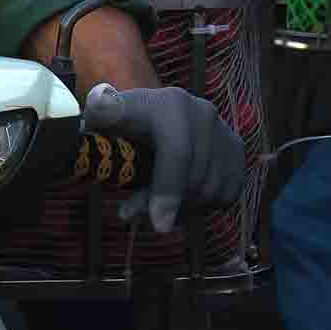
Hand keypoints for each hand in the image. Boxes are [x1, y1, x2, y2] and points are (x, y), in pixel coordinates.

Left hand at [81, 84, 243, 233]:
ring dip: (183, 210)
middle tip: (138, 218)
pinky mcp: (236, 150)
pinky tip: (178, 200)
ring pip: (212, 191)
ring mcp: (224, 130)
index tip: (157, 226)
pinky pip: (227, 194)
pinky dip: (203, 206)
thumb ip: (99, 118)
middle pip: (194, 179)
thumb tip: (93, 118)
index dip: (168, 191)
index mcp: (168, 103)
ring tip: (153, 207)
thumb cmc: (120, 121)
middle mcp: (202, 112)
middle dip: (167, 207)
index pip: (177, 153)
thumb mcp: (104, 117)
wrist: (151, 113)